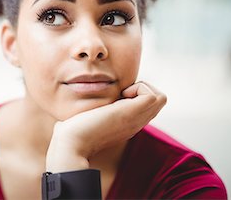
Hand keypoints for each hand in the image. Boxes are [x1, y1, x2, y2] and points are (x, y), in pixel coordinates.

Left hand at [46, 81, 165, 172]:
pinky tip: (121, 95)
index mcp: (126, 124)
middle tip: (120, 93)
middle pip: (156, 101)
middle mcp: (135, 123)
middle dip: (140, 89)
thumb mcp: (85, 119)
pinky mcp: (132, 114)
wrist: (70, 143)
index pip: (145, 106)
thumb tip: (73, 104)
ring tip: (122, 94)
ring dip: (142, 88)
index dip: (134, 94)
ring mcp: (136, 120)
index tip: (116, 97)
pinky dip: (140, 88)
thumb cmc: (70, 133)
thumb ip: (87, 113)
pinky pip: (155, 95)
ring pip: (160, 97)